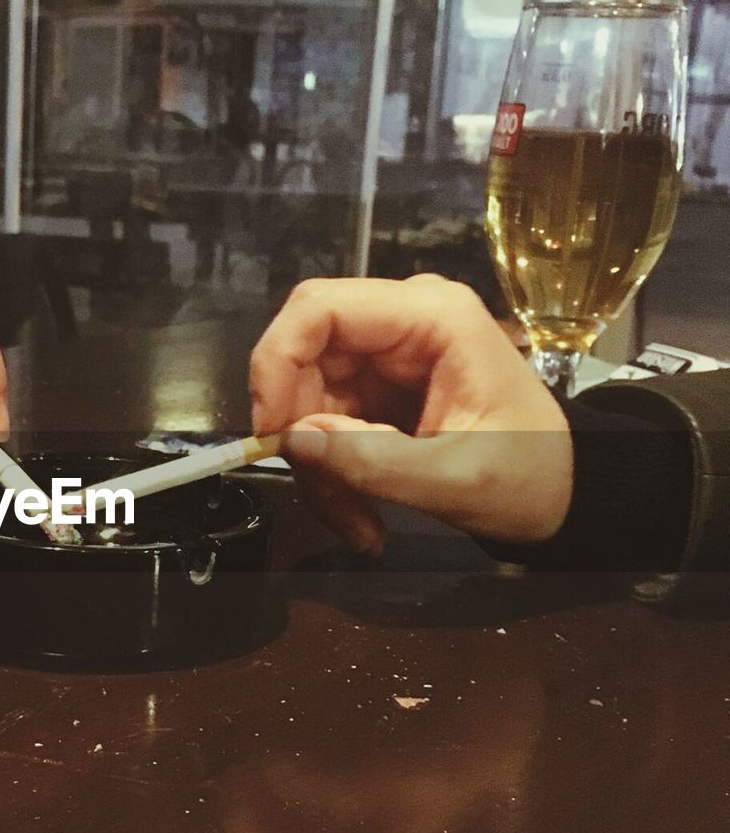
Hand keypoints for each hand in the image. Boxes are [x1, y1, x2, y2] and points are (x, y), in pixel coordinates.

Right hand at [249, 274, 571, 547]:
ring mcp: (384, 356)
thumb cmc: (528, 476)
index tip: (271, 432)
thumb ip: (374, 461)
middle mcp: (401, 323)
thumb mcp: (455, 479)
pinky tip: (361, 514)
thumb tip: (294, 442)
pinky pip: (322, 425)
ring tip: (356, 524)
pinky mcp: (373, 390)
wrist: (561, 492)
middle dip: (299, 433)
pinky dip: (331, 474)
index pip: (321, 308)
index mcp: (432, 318)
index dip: (278, 360)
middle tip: (322, 494)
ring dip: (318, 468)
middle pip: (303, 357)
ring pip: (305, 400)